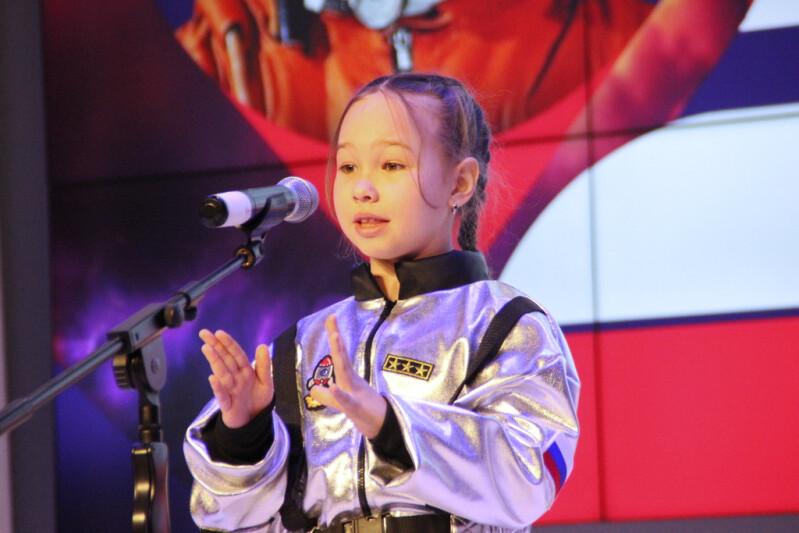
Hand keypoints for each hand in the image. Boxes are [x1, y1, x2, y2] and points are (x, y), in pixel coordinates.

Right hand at [199, 329, 273, 428]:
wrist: (254, 422)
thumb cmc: (258, 400)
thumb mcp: (266, 382)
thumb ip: (264, 366)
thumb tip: (262, 345)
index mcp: (245, 371)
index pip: (236, 354)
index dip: (228, 343)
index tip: (219, 332)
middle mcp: (236, 378)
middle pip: (225, 360)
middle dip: (215, 346)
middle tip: (204, 333)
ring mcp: (230, 391)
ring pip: (222, 373)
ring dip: (215, 361)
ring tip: (207, 348)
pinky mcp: (228, 405)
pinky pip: (222, 395)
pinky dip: (218, 387)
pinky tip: (212, 378)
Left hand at [310, 315, 386, 438]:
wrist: (382, 427)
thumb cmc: (363, 412)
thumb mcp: (341, 405)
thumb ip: (327, 396)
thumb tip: (313, 388)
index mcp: (347, 378)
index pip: (339, 355)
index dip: (334, 337)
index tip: (331, 318)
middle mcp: (351, 381)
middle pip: (342, 356)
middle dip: (336, 337)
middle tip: (332, 318)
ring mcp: (355, 393)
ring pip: (345, 371)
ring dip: (340, 354)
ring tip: (334, 336)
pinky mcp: (356, 408)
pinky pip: (346, 401)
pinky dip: (339, 394)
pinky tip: (332, 386)